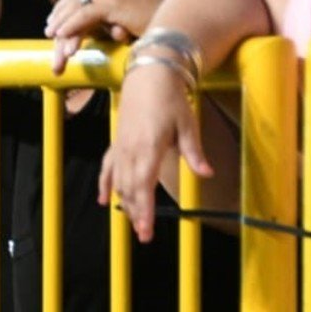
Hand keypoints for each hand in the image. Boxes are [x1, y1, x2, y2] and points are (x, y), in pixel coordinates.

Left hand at [44, 0, 167, 73]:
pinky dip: (71, 26)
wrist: (187, 22)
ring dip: (63, 20)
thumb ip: (125, 10)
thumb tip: (112, 25)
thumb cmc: (171, 21)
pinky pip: (86, 15)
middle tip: (51, 25)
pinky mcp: (115, 1)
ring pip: (80, 3)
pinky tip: (61, 36)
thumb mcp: (144, 9)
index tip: (62, 13)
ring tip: (52, 34)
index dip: (74, 0)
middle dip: (64, 10)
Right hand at [99, 58, 211, 241]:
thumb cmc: (170, 98)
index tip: (145, 229)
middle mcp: (131, 149)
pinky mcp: (117, 141)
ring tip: (131, 221)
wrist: (148, 75)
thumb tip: (207, 173)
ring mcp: (121, 146)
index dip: (144, 209)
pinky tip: (103, 199)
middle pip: (129, 188)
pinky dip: (105, 183)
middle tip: (144, 236)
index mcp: (149, 147)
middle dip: (135, 213)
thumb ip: (194, 152)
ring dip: (124, 202)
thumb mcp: (187, 124)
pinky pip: (107, 167)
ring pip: (118, 180)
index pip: (144, 185)